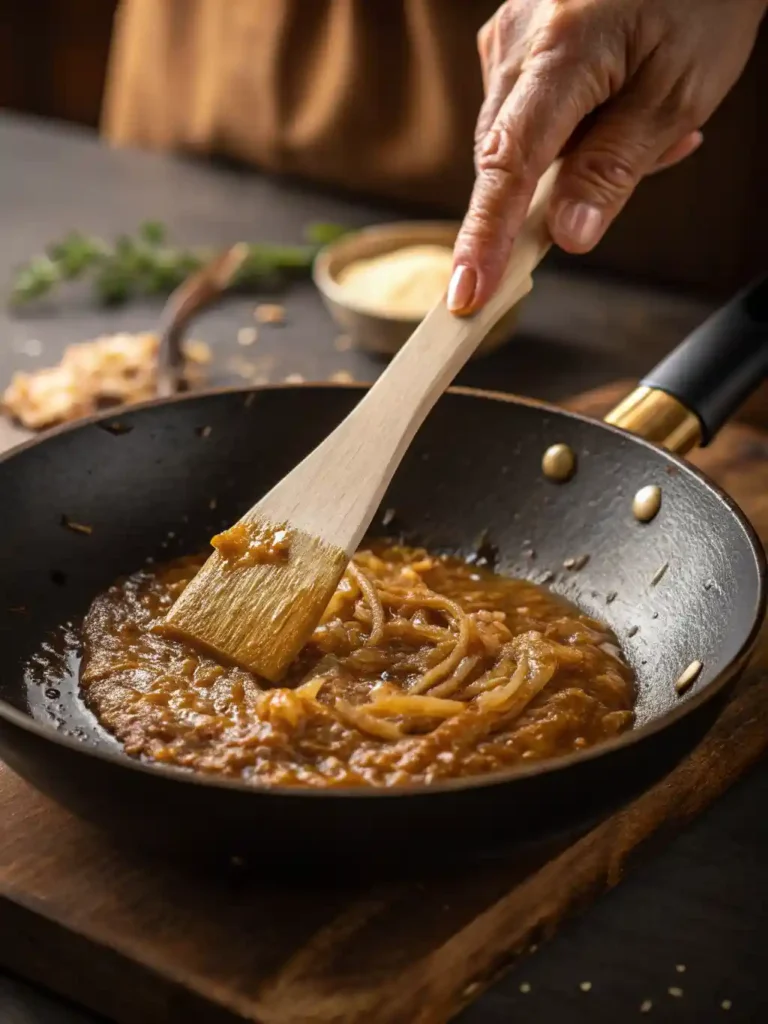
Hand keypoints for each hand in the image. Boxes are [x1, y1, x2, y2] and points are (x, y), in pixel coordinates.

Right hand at [448, 0, 766, 313]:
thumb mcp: (676, 93)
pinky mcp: (512, 37)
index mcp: (561, 49)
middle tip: (651, 156)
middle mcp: (516, 38)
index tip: (467, 295)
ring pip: (518, 138)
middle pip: (506, 158)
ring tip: (649, 120)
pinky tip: (620, 102)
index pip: (509, 165)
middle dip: (559, 187)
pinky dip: (570, 125)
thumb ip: (614, 168)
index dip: (486, 237)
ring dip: (575, 153)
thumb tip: (566, 235)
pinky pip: (525, 109)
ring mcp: (508, 34)